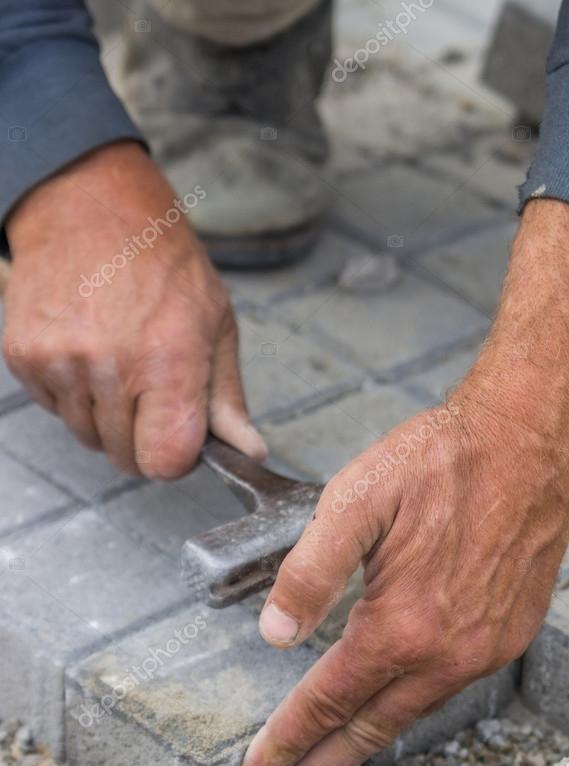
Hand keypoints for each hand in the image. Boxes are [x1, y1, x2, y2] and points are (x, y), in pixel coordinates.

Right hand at [3, 141, 264, 477]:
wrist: (89, 205)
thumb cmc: (162, 262)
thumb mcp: (215, 323)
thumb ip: (227, 398)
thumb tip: (248, 451)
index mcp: (168, 361)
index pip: (165, 462)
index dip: (176, 457)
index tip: (180, 434)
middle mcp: (110, 366)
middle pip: (125, 458)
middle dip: (143, 436)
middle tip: (150, 388)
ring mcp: (62, 362)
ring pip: (87, 437)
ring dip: (106, 416)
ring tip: (119, 361)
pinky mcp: (25, 356)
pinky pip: (54, 410)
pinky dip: (73, 394)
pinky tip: (88, 350)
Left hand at [240, 199, 568, 765]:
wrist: (530, 442)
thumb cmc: (442, 463)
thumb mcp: (356, 501)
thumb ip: (310, 572)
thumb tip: (274, 635)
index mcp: (402, 625)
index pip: (328, 702)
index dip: (286, 742)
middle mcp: (447, 653)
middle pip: (368, 733)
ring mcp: (484, 649)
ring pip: (409, 716)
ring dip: (360, 747)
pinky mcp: (508, 635)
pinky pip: (445, 690)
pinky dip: (405, 712)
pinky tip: (385, 711)